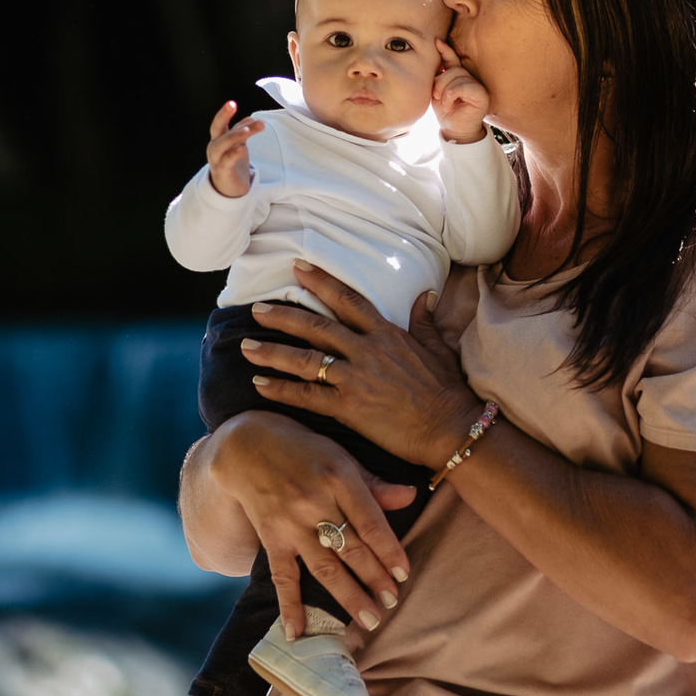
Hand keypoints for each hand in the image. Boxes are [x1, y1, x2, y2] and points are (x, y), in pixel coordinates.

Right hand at [203, 410, 418, 636]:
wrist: (245, 444)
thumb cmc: (302, 447)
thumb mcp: (340, 455)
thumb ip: (373, 482)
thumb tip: (410, 496)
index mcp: (338, 477)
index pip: (371, 523)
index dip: (389, 551)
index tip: (404, 575)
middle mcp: (315, 502)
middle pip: (351, 548)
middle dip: (374, 579)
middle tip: (392, 603)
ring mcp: (291, 523)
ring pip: (324, 567)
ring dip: (348, 596)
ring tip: (369, 621)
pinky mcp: (271, 537)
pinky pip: (282, 576)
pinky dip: (289, 605)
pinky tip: (297, 632)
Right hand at [206, 100, 261, 197]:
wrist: (230, 189)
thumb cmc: (233, 164)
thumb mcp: (239, 145)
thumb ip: (243, 132)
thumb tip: (253, 118)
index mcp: (218, 139)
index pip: (219, 123)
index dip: (224, 113)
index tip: (232, 103)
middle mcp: (214, 147)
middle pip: (217, 130)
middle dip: (224, 117)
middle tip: (233, 106)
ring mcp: (216, 160)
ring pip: (222, 145)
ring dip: (234, 136)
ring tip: (248, 130)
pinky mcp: (223, 172)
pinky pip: (226, 162)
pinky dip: (234, 154)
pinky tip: (242, 149)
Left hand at [241, 261, 481, 472]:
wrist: (450, 427)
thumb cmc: (446, 389)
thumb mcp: (437, 347)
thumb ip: (424, 319)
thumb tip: (424, 294)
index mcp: (386, 333)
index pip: (348, 300)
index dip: (321, 282)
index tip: (298, 268)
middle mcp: (366, 351)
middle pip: (316, 327)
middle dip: (283, 316)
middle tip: (256, 310)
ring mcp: (355, 379)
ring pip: (305, 360)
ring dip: (272, 352)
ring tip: (246, 346)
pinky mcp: (349, 408)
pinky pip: (307, 396)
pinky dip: (281, 390)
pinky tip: (260, 384)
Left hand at [432, 39, 489, 143]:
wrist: (454, 130)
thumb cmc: (446, 112)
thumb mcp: (437, 91)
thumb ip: (438, 76)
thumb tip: (435, 56)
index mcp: (459, 76)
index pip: (453, 59)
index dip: (445, 50)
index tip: (436, 42)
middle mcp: (470, 79)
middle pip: (454, 69)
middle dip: (440, 82)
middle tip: (436, 96)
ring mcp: (478, 86)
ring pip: (458, 76)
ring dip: (445, 91)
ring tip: (444, 103)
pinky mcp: (482, 95)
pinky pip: (465, 86)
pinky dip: (452, 94)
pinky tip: (450, 103)